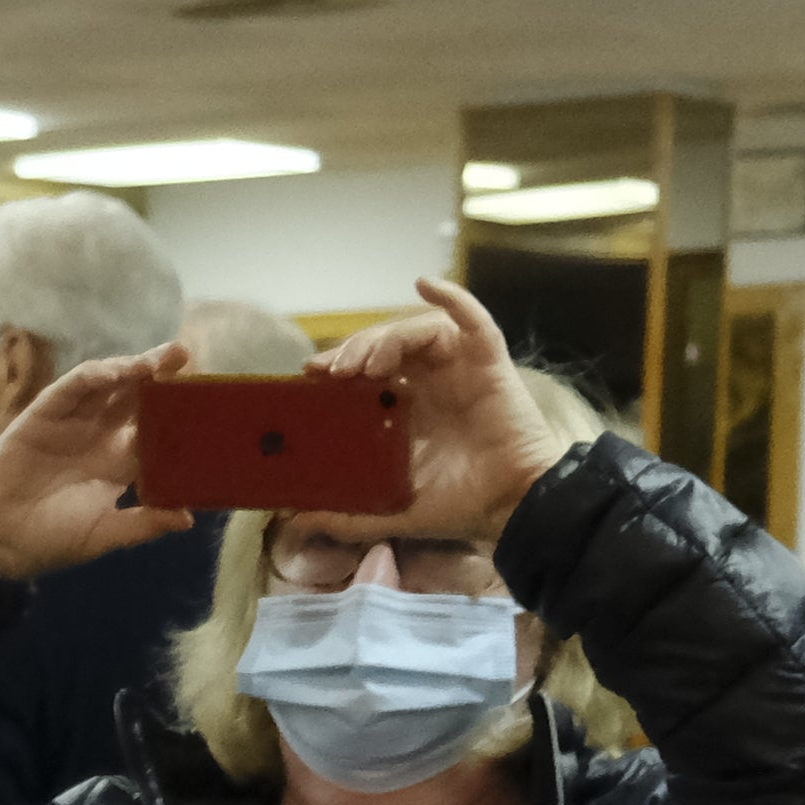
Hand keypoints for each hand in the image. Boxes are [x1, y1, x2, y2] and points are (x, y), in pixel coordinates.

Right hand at [0, 343, 197, 583]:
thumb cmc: (49, 541)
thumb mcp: (103, 535)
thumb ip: (142, 524)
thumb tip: (187, 519)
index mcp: (118, 464)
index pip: (154, 429)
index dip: (177, 413)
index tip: (205, 399)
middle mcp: (98, 437)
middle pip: (135, 398)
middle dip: (160, 376)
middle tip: (186, 357)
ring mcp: (71, 423)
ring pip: (107, 386)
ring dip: (132, 369)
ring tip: (160, 359)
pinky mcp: (43, 414)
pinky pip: (71, 388)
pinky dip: (94, 376)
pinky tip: (117, 371)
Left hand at [314, 276, 579, 548]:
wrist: (510, 508)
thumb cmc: (458, 507)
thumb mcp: (389, 510)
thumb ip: (344, 515)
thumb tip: (295, 520)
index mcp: (406, 410)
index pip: (364, 373)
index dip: (338, 365)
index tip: (311, 373)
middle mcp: (430, 383)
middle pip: (385, 346)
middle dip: (354, 349)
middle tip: (332, 369)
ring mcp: (459, 369)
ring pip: (418, 331)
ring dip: (387, 337)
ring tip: (366, 364)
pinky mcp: (488, 362)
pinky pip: (473, 320)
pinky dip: (452, 297)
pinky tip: (427, 284)